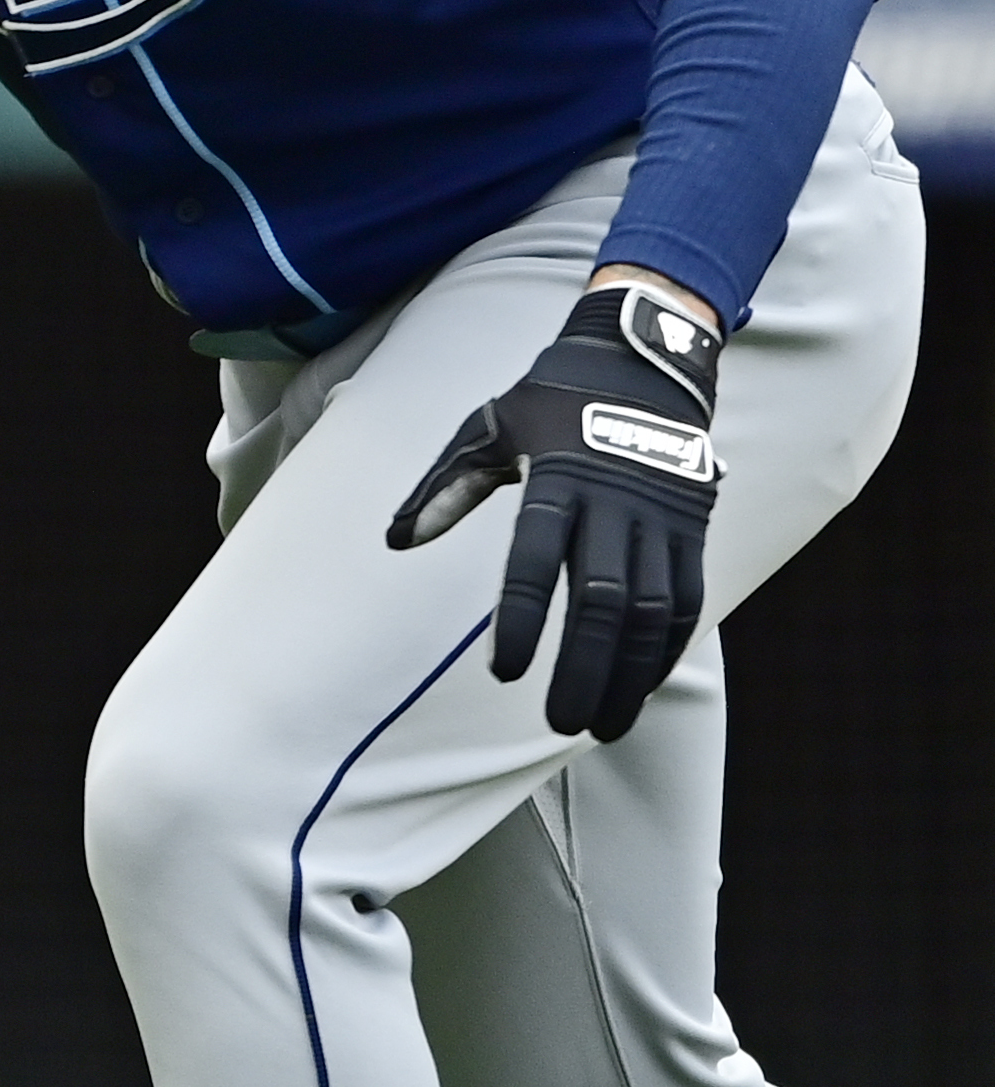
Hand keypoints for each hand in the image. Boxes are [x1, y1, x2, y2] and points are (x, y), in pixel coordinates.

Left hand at [386, 273, 723, 739]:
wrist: (642, 362)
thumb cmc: (549, 398)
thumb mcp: (487, 427)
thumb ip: (444, 487)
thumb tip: (394, 539)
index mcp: (558, 479)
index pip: (535, 562)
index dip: (522, 620)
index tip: (504, 672)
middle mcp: (615, 503)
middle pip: (602, 601)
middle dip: (583, 667)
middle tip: (558, 723)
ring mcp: (662, 519)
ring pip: (652, 611)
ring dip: (630, 672)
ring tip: (603, 724)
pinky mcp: (693, 529)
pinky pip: (687, 599)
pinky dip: (667, 646)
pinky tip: (644, 685)